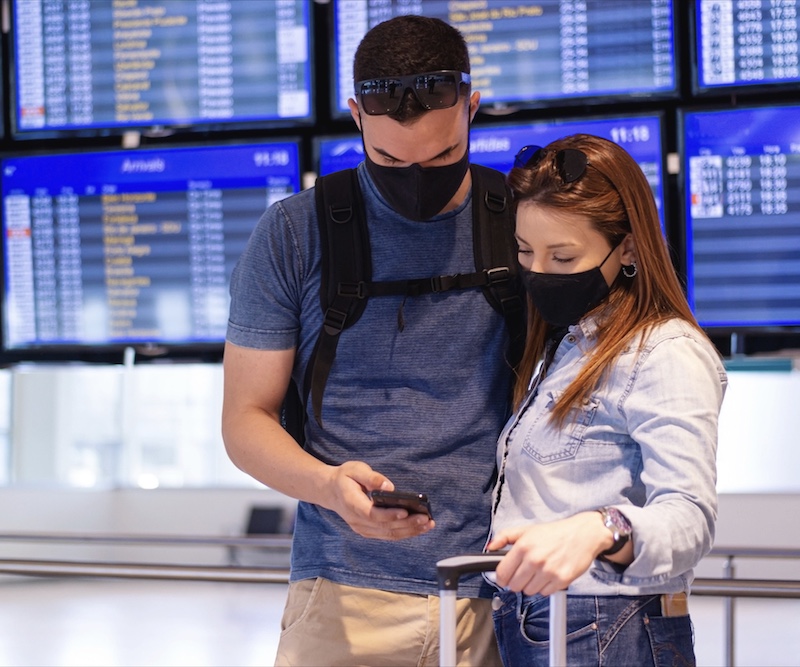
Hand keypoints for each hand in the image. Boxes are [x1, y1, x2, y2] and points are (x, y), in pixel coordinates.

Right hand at [321, 461, 434, 540]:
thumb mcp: (354, 469)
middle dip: (407, 524)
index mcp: (351, 503)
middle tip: (426, 519)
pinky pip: (388, 535)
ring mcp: (362, 528)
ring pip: (388, 534)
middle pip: (384, 527)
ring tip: (428, 524)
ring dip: (409, 531)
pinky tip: (419, 528)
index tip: (406, 511)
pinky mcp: (368, 531)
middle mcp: (356, 520)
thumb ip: (371, 477)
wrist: (330, 491)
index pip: (371, 514)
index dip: (389, 515)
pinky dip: (404, 533)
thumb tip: (389, 487)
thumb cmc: (345, 477)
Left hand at [487, 512, 604, 595]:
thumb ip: (505, 537)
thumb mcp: (527, 530)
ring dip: (531, 585)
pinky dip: (545, 587)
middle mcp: (535, 560)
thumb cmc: (555, 532)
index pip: (502, 573)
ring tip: (539, 572)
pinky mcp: (561, 580)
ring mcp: (548, 571)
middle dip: (517, 581)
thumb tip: (490, 547)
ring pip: (529, 592)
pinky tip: (549, 575)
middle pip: (514, 586)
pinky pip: (545, 593)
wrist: (583, 534)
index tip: (504, 578)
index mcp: (523, 546)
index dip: (501, 578)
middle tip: (524, 573)